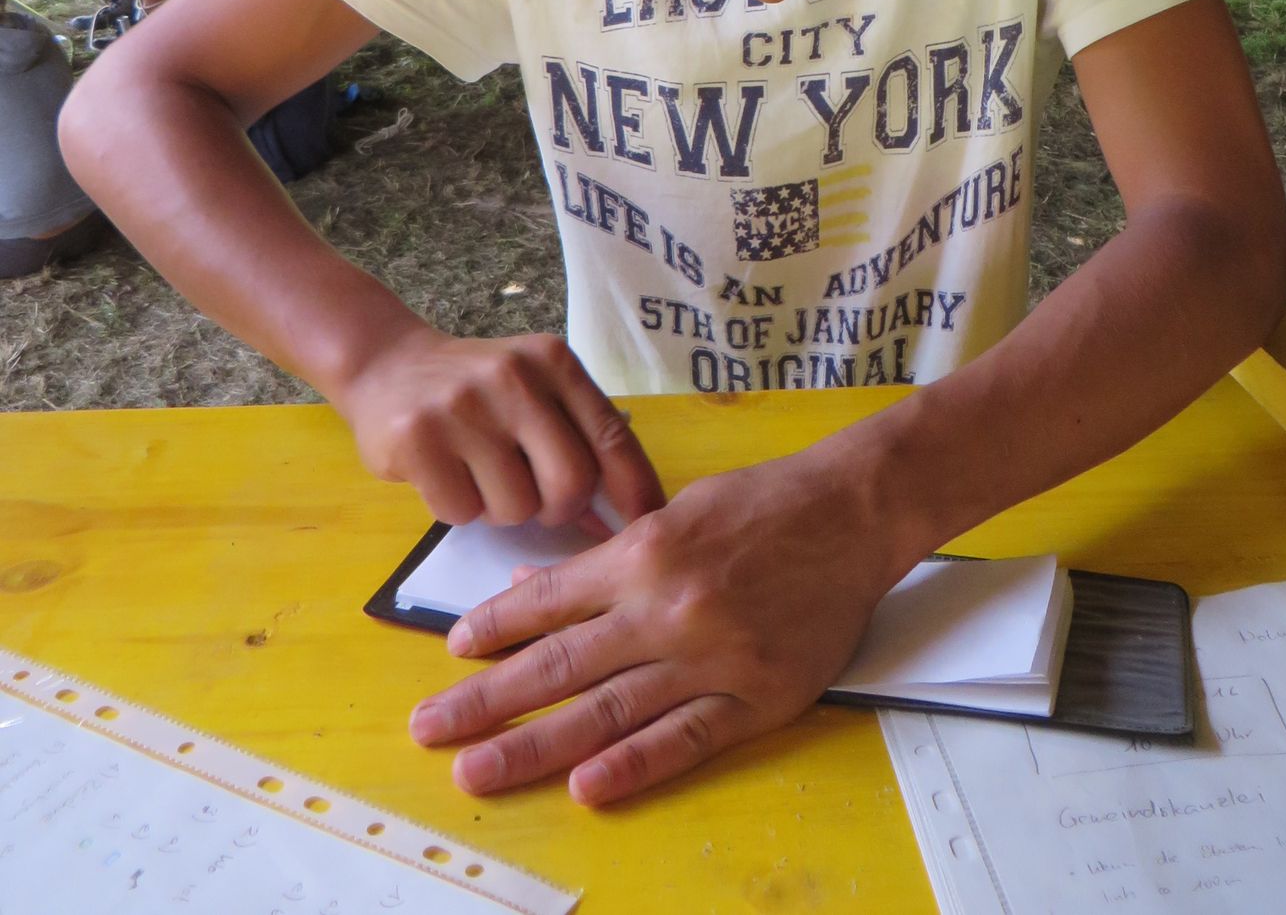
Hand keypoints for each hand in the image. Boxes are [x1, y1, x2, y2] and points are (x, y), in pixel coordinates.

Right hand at [334, 326, 664, 529]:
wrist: (387, 363)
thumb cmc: (477, 389)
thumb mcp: (535, 390)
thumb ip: (578, 439)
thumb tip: (617, 520)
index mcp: (554, 362)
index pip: (613, 437)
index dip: (635, 491)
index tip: (644, 526)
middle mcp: (514, 377)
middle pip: (571, 484)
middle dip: (559, 509)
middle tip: (534, 496)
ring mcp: (463, 407)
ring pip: (516, 508)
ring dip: (503, 509)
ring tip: (481, 473)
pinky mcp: (418, 438)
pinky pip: (462, 513)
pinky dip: (459, 508)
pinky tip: (446, 472)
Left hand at [408, 444, 894, 806]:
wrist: (850, 513)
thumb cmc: (762, 503)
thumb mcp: (674, 510)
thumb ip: (605, 557)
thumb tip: (533, 586)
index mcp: (644, 553)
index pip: (549, 601)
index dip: (495, 628)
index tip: (454, 653)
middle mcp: (667, 608)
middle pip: (559, 666)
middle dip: (486, 699)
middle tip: (429, 727)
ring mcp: (711, 659)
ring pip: (607, 712)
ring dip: (534, 746)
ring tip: (476, 770)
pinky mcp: (756, 698)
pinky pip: (684, 739)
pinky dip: (633, 767)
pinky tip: (585, 788)